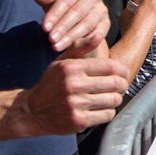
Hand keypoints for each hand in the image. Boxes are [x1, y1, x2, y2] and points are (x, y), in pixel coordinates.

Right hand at [8, 57, 128, 135]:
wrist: (32, 111)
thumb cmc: (51, 84)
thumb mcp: (62, 62)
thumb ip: (81, 48)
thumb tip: (98, 34)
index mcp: (71, 68)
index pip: (111, 67)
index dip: (123, 71)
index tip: (123, 74)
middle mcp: (73, 85)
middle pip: (116, 84)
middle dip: (122, 85)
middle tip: (119, 87)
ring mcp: (76, 104)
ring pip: (114, 100)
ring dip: (115, 99)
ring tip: (108, 97)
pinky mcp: (79, 120)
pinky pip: (108, 115)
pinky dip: (107, 112)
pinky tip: (98, 109)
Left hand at [33, 0, 107, 56]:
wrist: (76, 19)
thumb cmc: (61, 10)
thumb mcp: (51, 5)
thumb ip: (46, 0)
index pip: (66, 0)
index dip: (55, 14)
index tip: (44, 28)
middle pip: (78, 12)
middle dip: (63, 27)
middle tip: (51, 39)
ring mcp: (103, 9)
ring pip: (88, 24)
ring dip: (72, 36)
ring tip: (57, 46)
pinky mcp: (107, 23)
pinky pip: (98, 33)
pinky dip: (87, 42)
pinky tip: (75, 48)